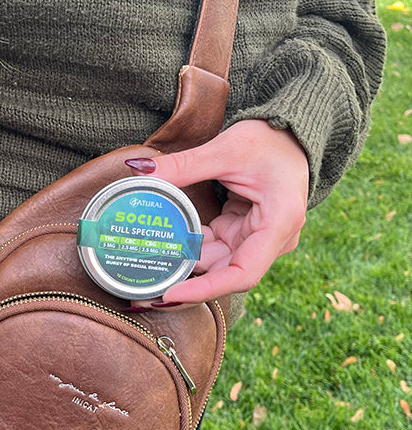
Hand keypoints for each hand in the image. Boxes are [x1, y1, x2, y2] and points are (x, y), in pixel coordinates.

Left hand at [130, 120, 308, 304]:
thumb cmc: (269, 140)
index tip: (170, 295)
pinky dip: (190, 249)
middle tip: (146, 293)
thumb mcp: (224, 150)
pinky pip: (213, 249)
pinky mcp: (243, 233)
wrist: (290, 134)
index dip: (205, 289)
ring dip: (184, 266)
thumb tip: (139, 169)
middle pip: (225, 274)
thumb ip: (182, 165)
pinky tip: (164, 252)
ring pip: (216, 263)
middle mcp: (272, 240)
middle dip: (186, 284)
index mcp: (278, 224)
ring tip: (148, 274)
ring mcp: (257, 238)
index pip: (242, 274)